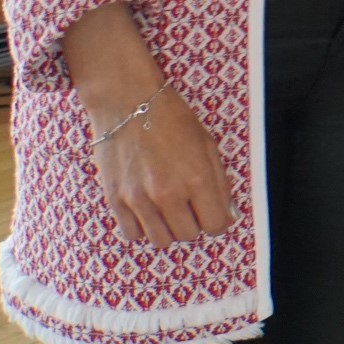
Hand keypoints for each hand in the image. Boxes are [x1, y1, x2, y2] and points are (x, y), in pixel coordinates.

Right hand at [62, 3, 230, 244]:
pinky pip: (132, 234)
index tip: (214, 214)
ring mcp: (138, 200)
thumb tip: (228, 214)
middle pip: (188, 236)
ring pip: (161, 241)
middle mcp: (168, 194)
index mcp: (197, 178)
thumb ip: (219, 182)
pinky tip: (147, 209)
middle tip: (191, 206)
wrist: (128, 102)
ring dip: (169, 229)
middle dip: (195, 224)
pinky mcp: (115, 201)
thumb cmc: (173, 119)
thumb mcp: (208, 145)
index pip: (215, 225)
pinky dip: (142, 227)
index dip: (219, 222)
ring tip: (169, 208)